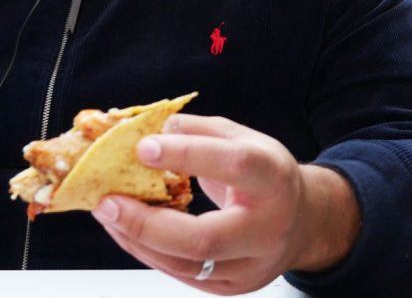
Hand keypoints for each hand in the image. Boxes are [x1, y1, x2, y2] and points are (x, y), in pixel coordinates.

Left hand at [91, 114, 359, 295]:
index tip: (143, 147)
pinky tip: (127, 232)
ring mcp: (251, 265)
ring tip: (108, 214)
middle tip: (107, 202)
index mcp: (274, 178)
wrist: (303, 222)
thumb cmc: (267, 176)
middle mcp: (267, 227)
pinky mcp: (233, 287)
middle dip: (147, 223)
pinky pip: (182, 276)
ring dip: (137, 240)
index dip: (187, 154)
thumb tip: (156, 129)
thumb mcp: (245, 140)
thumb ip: (201, 130)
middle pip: (204, 239)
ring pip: (185, 265)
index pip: (233, 165)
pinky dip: (148, 253)